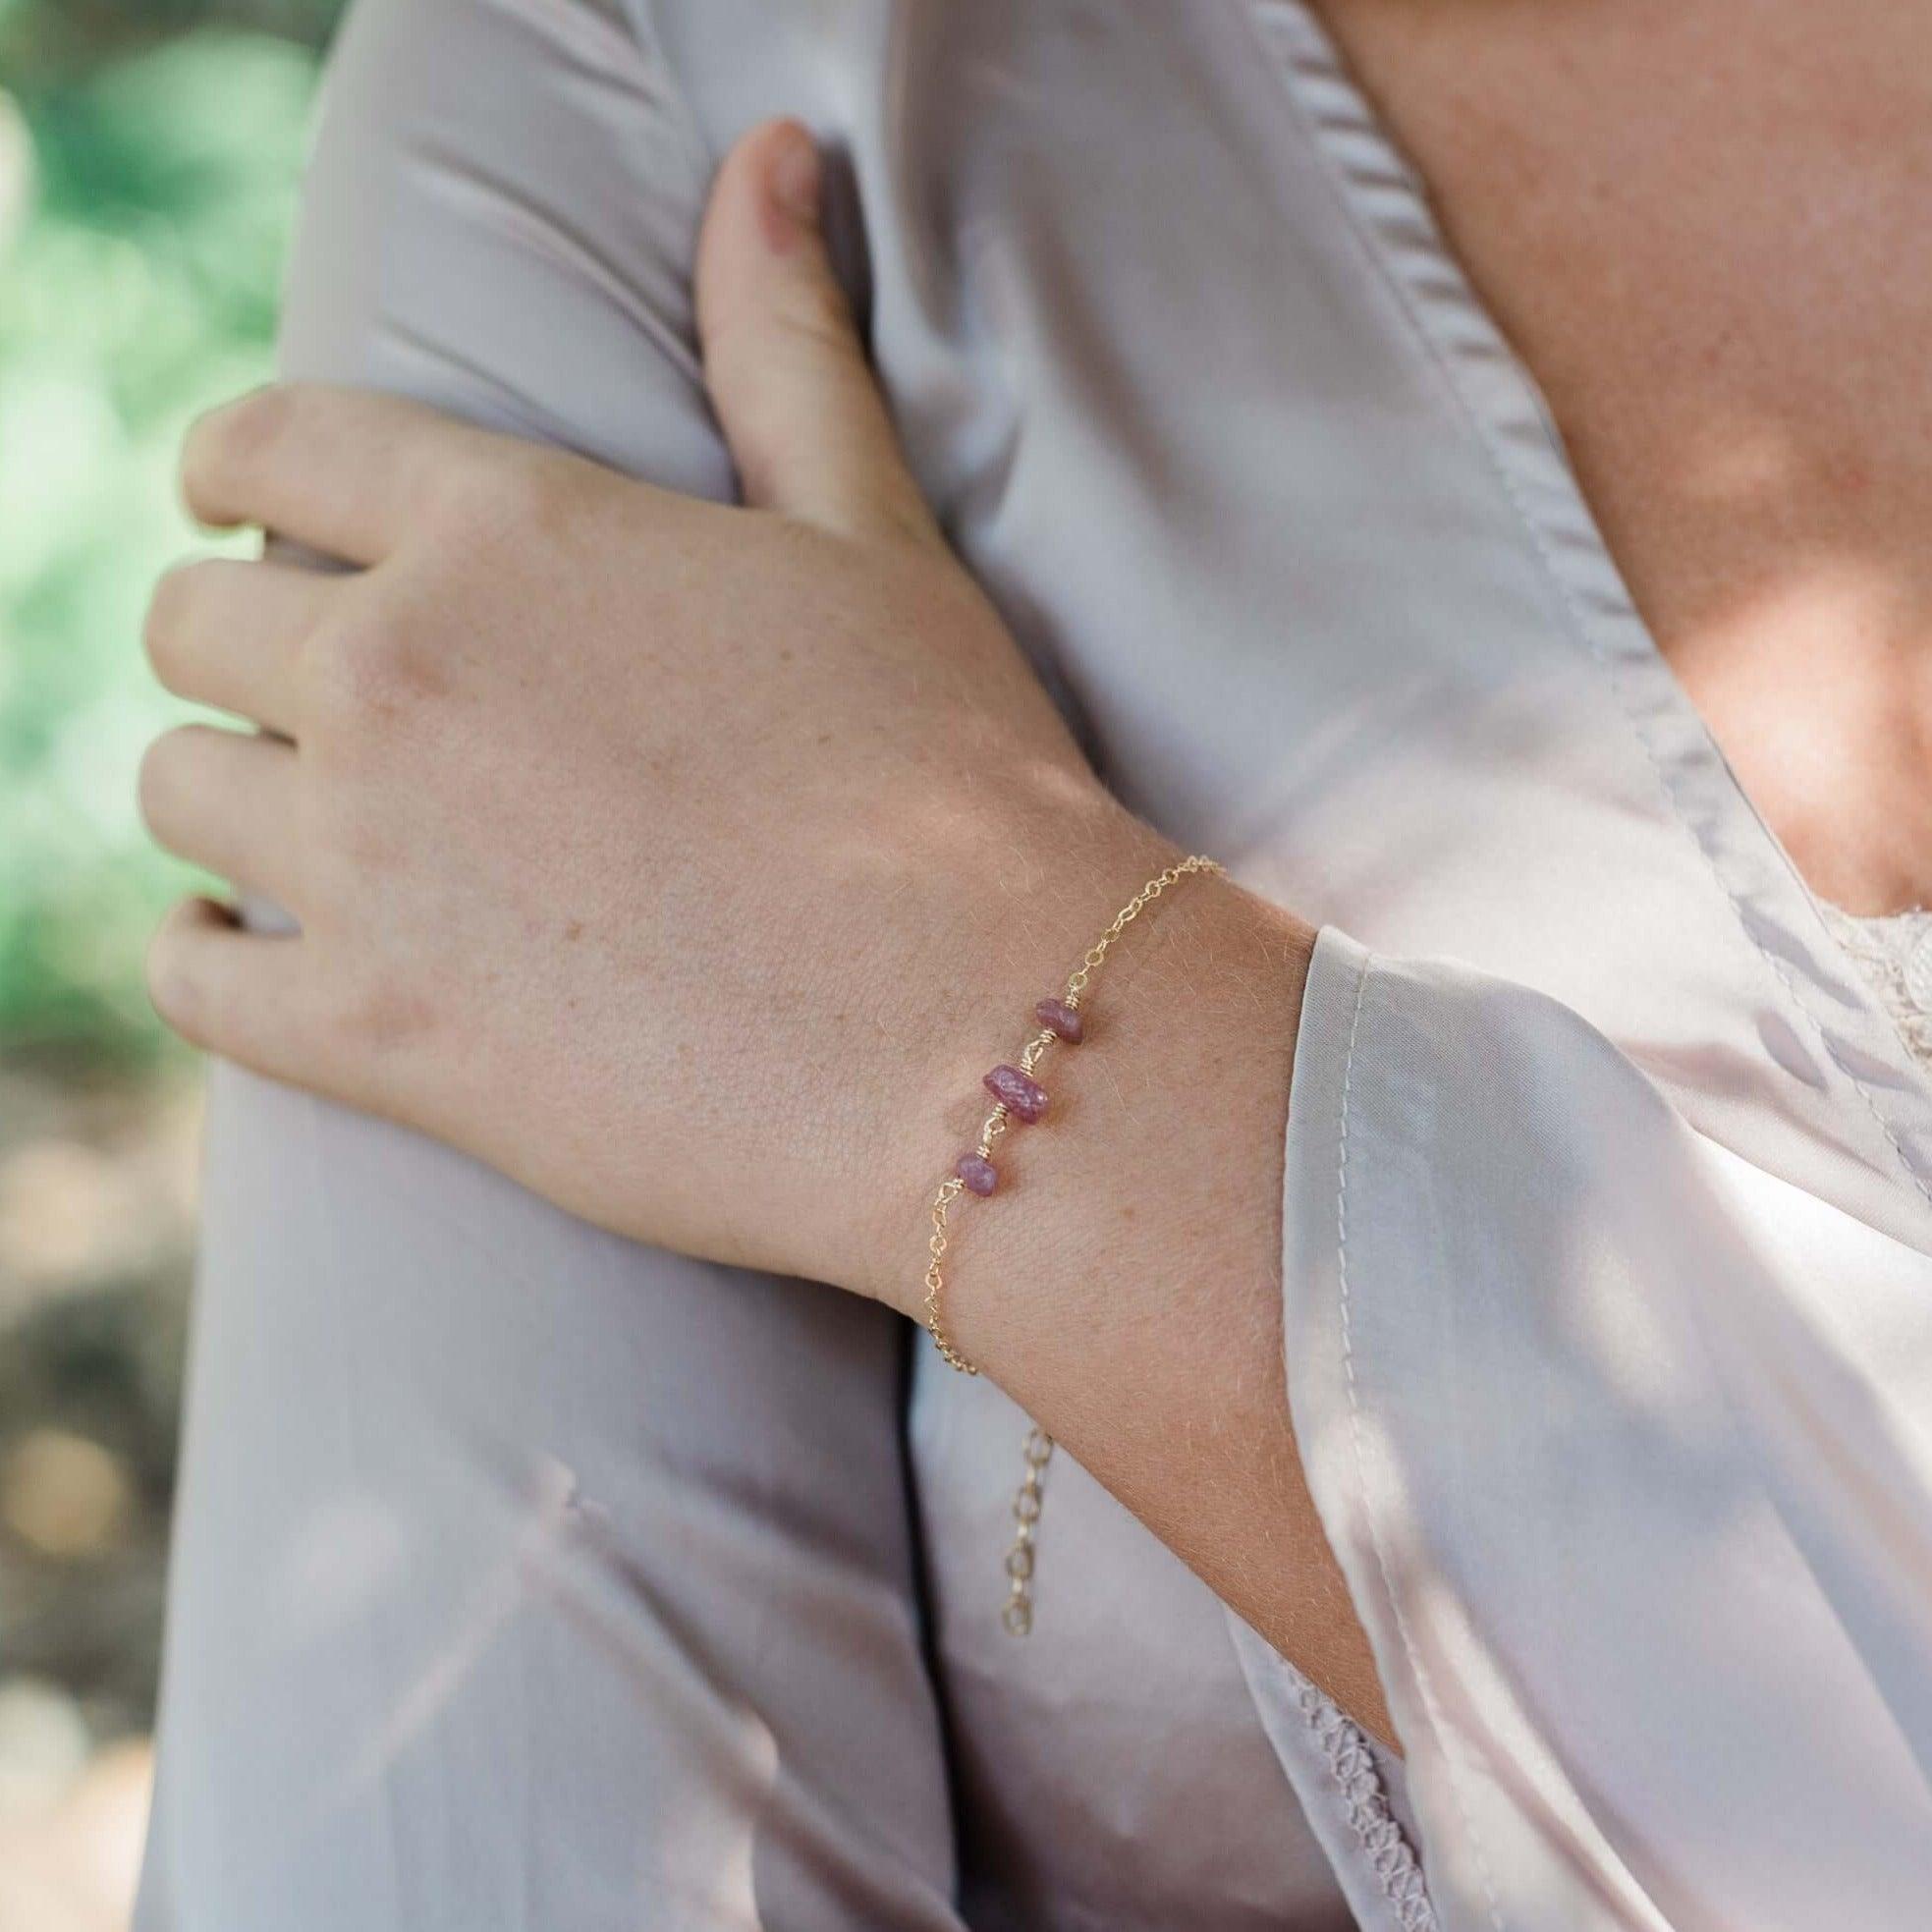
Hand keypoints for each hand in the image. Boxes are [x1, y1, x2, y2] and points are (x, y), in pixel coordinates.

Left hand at [139, 119, 1174, 1308]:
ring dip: (227, 794)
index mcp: (507, 530)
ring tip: (302, 822)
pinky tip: (239, 947)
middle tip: (312, 688)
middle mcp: (398, 673)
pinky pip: (185, 981)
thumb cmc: (950, 777)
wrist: (983, 1025)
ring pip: (176, 791)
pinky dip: (196, 957)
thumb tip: (772, 156)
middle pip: (191, 626)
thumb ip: (781, 347)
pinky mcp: (378, 1038)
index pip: (268, 445)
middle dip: (237, 644)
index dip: (234, 468)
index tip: (240, 506)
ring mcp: (370, 862)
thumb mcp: (869, 539)